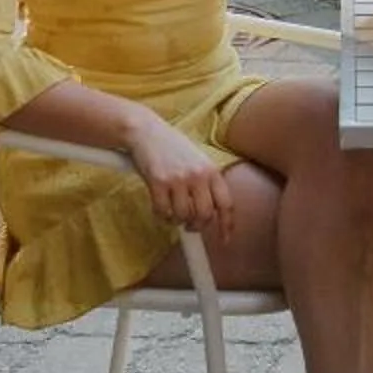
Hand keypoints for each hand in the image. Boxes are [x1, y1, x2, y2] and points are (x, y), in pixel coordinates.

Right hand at [124, 115, 232, 238]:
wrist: (146, 131)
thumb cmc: (172, 147)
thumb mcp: (198, 161)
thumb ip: (207, 183)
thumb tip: (211, 214)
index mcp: (212, 170)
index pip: (226, 204)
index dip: (227, 226)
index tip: (224, 240)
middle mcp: (198, 175)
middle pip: (205, 215)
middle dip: (197, 225)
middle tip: (189, 225)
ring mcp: (178, 178)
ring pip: (183, 216)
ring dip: (177, 220)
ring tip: (172, 211)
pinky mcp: (158, 182)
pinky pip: (163, 212)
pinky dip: (161, 215)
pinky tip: (160, 206)